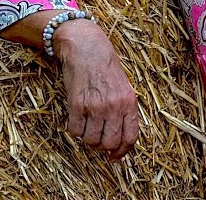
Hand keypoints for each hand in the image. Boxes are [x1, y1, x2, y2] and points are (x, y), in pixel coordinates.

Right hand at [55, 20, 139, 161]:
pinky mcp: (77, 104)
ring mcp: (95, 106)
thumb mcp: (124, 86)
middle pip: (109, 143)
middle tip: (98, 139)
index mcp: (130, 102)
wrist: (87, 48)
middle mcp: (114, 106)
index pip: (130, 137)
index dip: (123, 151)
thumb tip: (120, 137)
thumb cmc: (106, 67)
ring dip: (88, 137)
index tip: (115, 156)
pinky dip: (75, 129)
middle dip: (103, 146)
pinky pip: (75, 131)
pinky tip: (78, 119)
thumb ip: (124, 109)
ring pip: (91, 140)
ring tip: (88, 125)